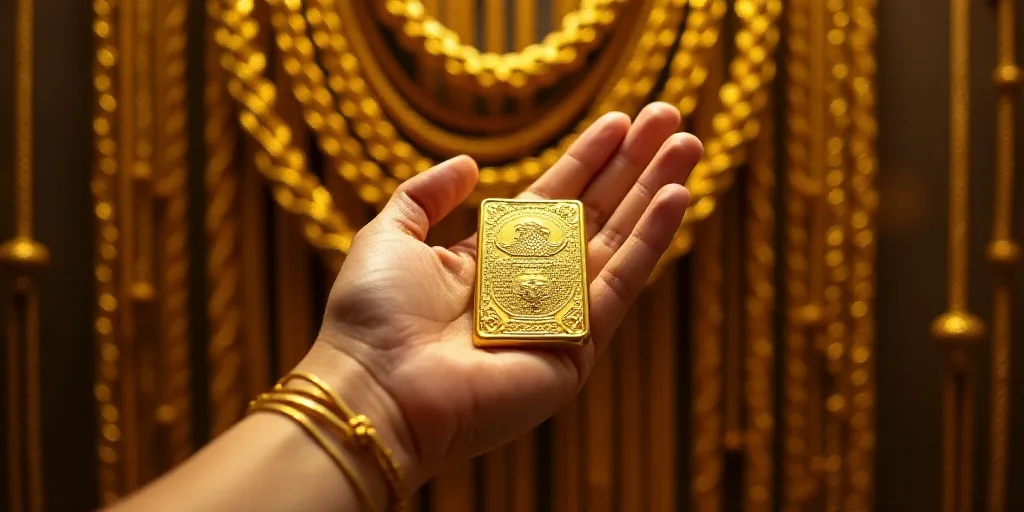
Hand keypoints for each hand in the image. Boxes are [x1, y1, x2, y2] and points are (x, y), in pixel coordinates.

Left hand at [297, 102, 701, 492]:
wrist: (376, 390)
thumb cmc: (373, 316)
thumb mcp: (390, 235)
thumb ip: (424, 195)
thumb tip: (467, 163)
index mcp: (490, 261)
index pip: (552, 201)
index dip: (587, 160)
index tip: (620, 120)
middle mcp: (530, 287)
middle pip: (595, 216)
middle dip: (633, 167)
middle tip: (670, 118)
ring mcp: (558, 319)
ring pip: (618, 243)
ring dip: (656, 193)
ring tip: (690, 144)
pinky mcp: (578, 350)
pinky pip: (620, 285)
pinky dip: (650, 241)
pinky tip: (676, 196)